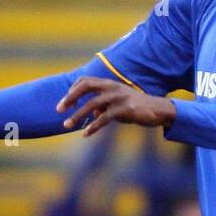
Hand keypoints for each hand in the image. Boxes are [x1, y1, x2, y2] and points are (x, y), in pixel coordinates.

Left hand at [56, 76, 174, 135]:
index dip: (72, 90)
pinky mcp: (125, 109)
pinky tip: (85, 134)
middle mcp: (112, 87)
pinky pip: (104, 118)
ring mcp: (118, 97)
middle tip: (58, 110)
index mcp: (109, 84)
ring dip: (77, 116)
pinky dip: (93, 127)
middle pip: (85, 87)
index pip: (85, 81)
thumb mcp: (117, 105)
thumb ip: (103, 107)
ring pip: (92, 105)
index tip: (63, 103)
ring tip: (66, 125)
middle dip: (69, 98)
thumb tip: (91, 114)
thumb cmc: (136, 108)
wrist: (157, 110)